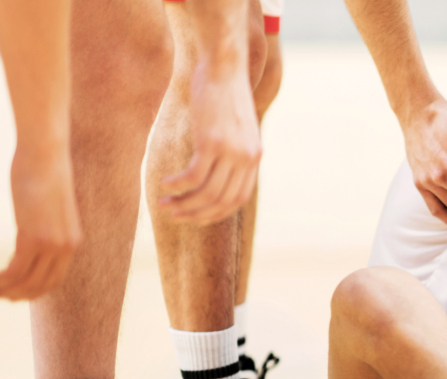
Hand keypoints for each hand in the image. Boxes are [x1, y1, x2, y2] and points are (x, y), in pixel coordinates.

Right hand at [0, 146, 80, 300]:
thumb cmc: (43, 174)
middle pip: (44, 284)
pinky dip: (3, 279)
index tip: (19, 293)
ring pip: (29, 280)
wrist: (46, 156)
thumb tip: (34, 225)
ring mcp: (52, 243)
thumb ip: (44, 222)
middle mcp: (66, 246)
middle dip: (23, 294)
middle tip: (4, 297)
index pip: (56, 278)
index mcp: (72, 241)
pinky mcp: (34, 237)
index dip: (37, 290)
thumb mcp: (48, 205)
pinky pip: (17, 269)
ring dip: (10, 290)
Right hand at [160, 58, 261, 223]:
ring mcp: (231, 152)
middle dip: (196, 214)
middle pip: (222, 201)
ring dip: (183, 204)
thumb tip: (215, 171)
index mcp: (254, 158)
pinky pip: (193, 176)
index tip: (195, 216)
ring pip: (206, 193)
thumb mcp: (235, 127)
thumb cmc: (225, 94)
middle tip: (174, 215)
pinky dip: (177, 186)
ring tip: (164, 205)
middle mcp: (247, 158)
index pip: (238, 200)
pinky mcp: (212, 142)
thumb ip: (231, 150)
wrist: (224, 67)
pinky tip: (165, 185)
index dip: (215, 213)